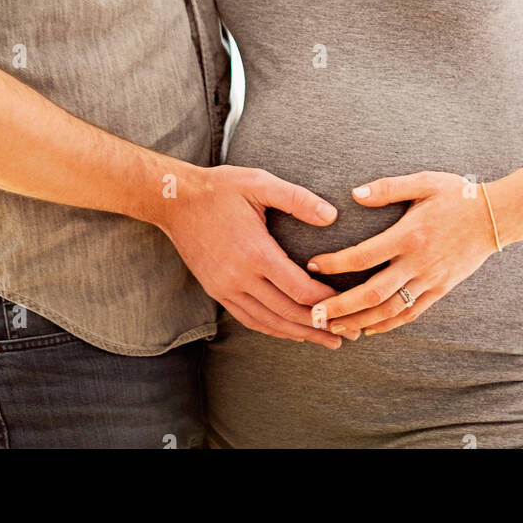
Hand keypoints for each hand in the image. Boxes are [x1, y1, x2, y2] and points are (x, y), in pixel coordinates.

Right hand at [157, 164, 357, 349]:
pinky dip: (273, 328)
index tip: (349, 303)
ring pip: (268, 322)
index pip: (298, 290)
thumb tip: (332, 215)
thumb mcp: (260, 182)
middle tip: (348, 334)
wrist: (174, 201)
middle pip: (287, 314)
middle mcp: (239, 277)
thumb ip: (297, 198)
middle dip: (319, 326)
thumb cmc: (220, 188)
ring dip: (298, 334)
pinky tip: (289, 330)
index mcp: (255, 252)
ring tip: (325, 340)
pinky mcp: (216, 291)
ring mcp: (225, 288)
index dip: (326, 302)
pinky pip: (248, 319)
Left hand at [304, 170, 522, 335]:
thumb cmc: (456, 194)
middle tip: (313, 314)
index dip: (335, 264)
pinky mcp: (441, 289)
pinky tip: (368, 329)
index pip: (364, 256)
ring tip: (333, 327)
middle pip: (373, 294)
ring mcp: (430, 280)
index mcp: (409, 235)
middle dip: (340, 307)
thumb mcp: (423, 182)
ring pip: (390, 311)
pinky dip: (388, 325)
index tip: (312, 264)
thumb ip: (387, 188)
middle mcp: (418, 263)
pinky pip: (411, 313)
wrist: (496, 217)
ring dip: (359, 322)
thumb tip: (353, 194)